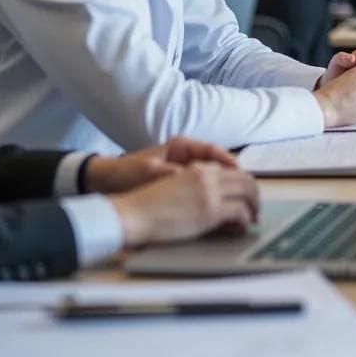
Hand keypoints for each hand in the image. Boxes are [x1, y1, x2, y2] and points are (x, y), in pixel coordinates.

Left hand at [82, 137, 237, 193]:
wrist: (106, 182)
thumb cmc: (127, 172)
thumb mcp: (151, 172)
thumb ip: (174, 175)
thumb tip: (198, 181)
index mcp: (182, 146)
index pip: (213, 151)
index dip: (230, 163)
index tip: (240, 174)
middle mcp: (187, 156)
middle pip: (219, 166)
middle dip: (235, 180)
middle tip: (248, 193)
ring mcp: (185, 171)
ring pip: (214, 179)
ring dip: (226, 191)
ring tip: (240, 204)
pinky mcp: (182, 185)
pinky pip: (204, 190)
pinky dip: (213, 199)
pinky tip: (219, 210)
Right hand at [109, 161, 260, 246]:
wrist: (134, 214)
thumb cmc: (149, 207)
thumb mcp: (177, 188)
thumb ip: (198, 189)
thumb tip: (218, 202)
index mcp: (198, 169)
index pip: (231, 172)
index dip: (243, 184)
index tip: (246, 196)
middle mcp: (207, 176)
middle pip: (245, 179)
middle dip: (254, 194)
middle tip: (256, 209)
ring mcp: (210, 192)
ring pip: (248, 192)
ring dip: (254, 206)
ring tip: (253, 218)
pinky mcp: (210, 210)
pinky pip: (240, 211)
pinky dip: (246, 219)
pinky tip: (242, 227)